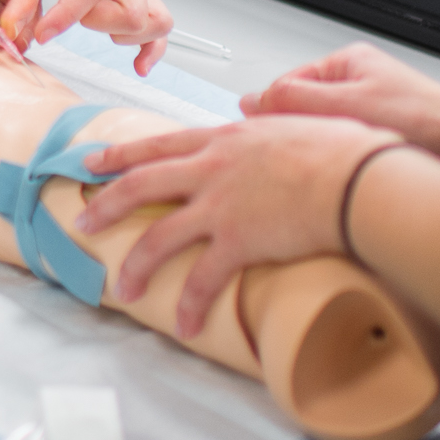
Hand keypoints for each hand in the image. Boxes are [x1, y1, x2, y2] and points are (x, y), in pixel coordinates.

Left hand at [18, 0, 171, 72]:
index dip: (71, 12)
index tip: (44, 33)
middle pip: (133, 12)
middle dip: (95, 24)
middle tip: (61, 18)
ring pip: (152, 22)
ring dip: (122, 36)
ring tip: (88, 25)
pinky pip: (155, 28)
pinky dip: (151, 50)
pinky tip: (139, 66)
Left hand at [73, 117, 390, 338]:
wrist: (356, 177)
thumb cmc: (343, 150)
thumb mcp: (299, 120)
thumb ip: (274, 120)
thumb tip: (271, 115)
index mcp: (227, 137)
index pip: (161, 143)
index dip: (124, 154)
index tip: (96, 161)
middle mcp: (213, 167)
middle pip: (142, 184)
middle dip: (106, 204)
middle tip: (82, 219)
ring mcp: (221, 204)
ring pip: (159, 235)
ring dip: (136, 264)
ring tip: (121, 287)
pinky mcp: (238, 240)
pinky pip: (203, 279)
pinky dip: (190, 304)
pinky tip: (183, 323)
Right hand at [249, 44, 439, 163]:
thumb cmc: (430, 120)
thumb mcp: (347, 104)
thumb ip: (293, 100)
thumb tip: (251, 101)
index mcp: (346, 64)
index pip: (286, 88)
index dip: (275, 118)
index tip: (266, 142)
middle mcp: (358, 84)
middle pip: (304, 115)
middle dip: (302, 138)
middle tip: (306, 158)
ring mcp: (371, 114)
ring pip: (325, 138)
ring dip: (326, 154)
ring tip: (339, 166)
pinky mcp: (383, 141)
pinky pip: (347, 153)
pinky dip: (345, 165)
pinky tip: (354, 177)